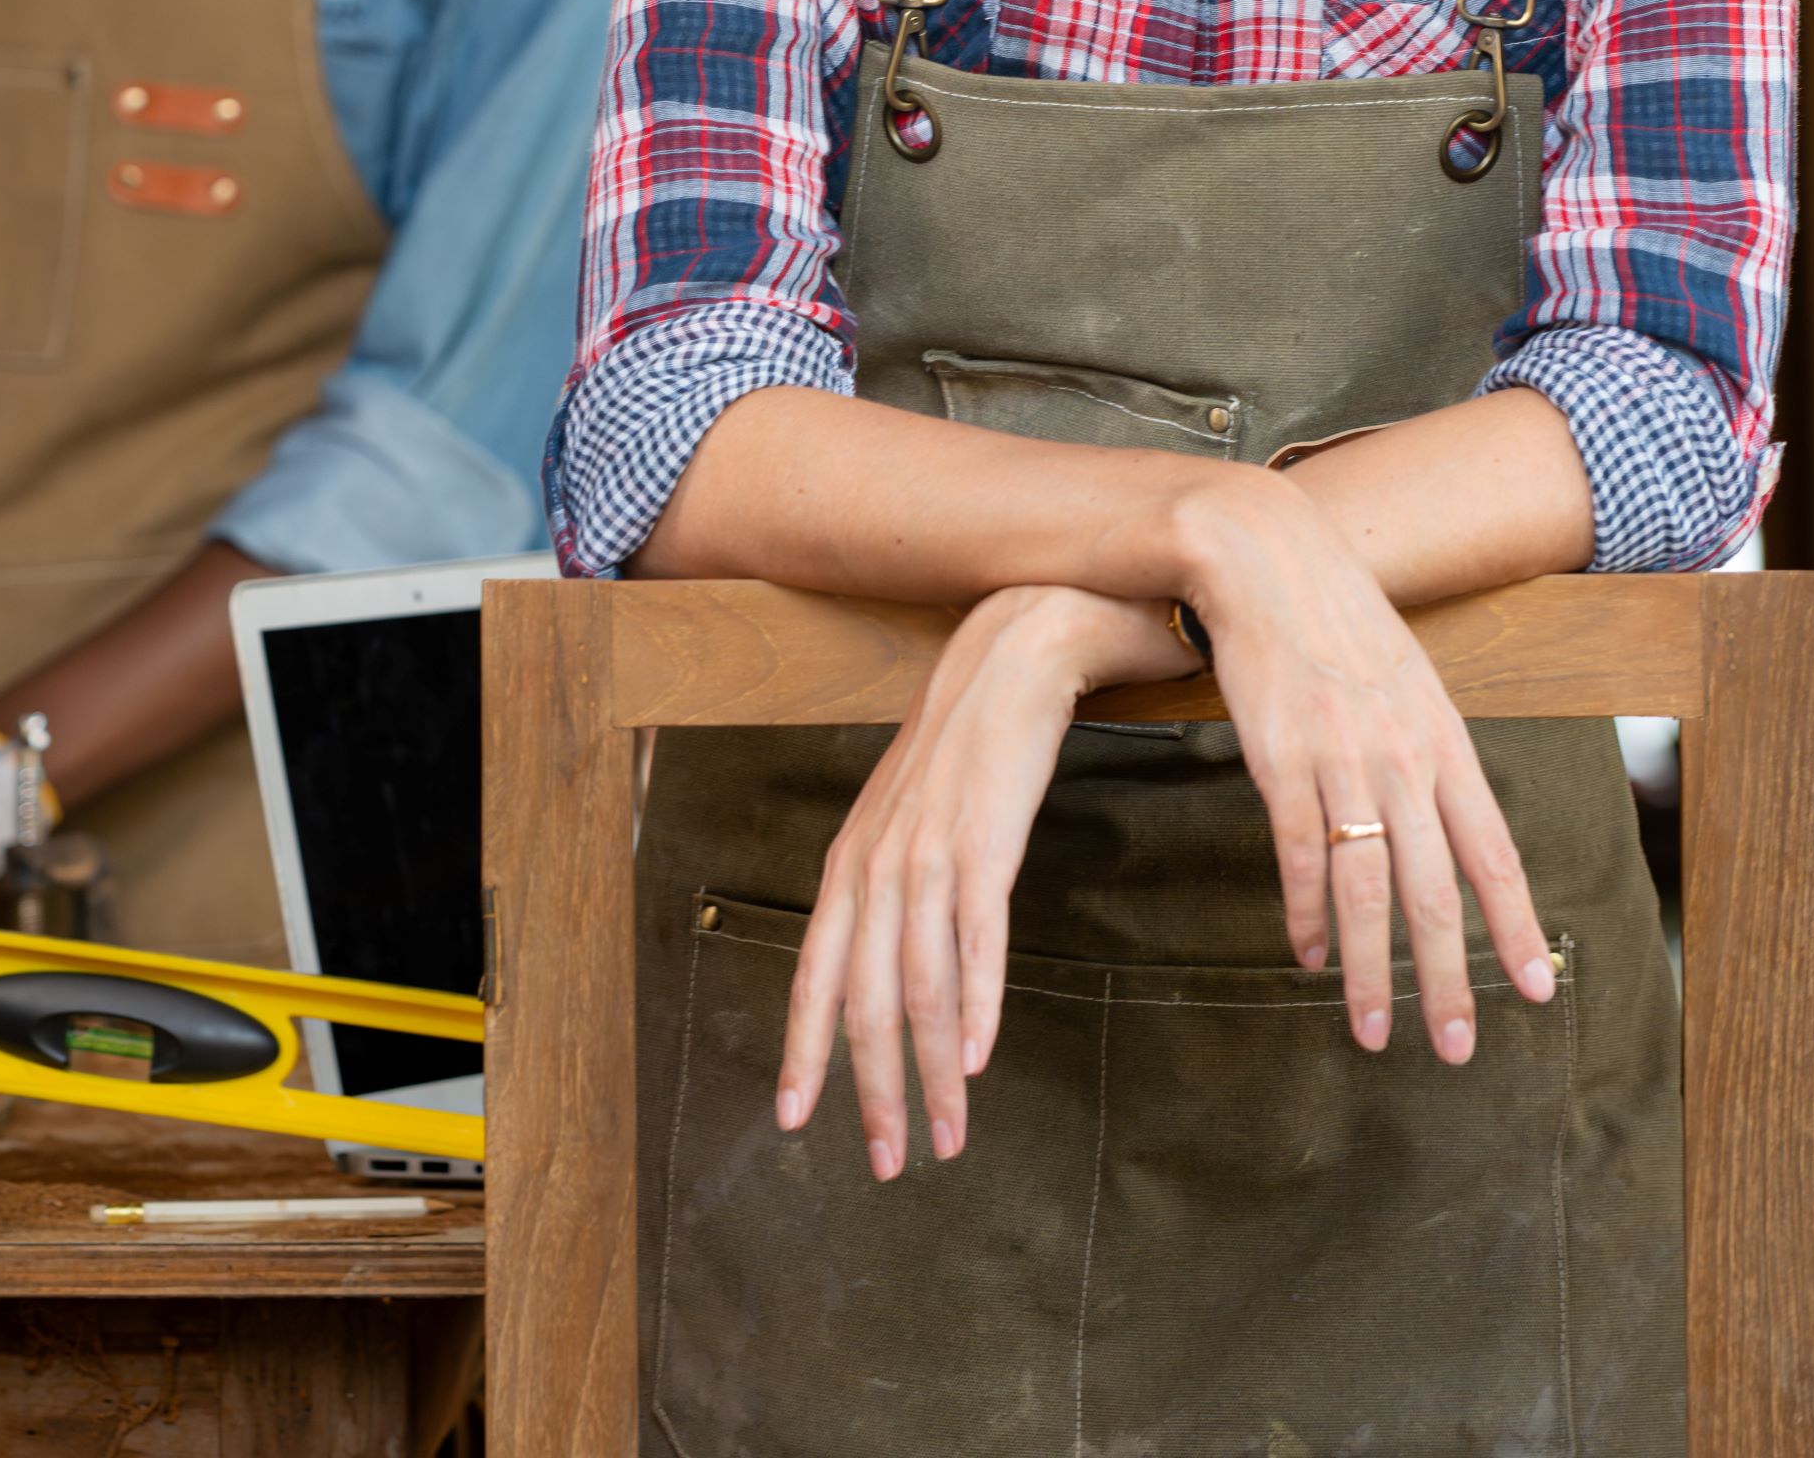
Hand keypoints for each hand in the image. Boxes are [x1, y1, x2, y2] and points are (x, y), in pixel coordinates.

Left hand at [778, 583, 1119, 1180]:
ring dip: (934, 1072)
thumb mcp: (912, 820)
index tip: (797, 1124)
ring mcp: (929, 853)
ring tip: (948, 1138)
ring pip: (920, 987)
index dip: (804, 1053)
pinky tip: (978, 1057)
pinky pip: (975, 935)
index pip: (815, 977)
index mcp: (851, 864)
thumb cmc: (968, 745)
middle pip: (863, 1001)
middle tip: (885, 1164)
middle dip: (870, 1091)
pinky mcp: (987, 839)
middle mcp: (875, 865)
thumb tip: (900, 965)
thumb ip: (899, 889)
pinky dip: (975, 1001)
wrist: (1016, 649)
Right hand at [1176, 466, 1553, 1062]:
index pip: (1493, 855)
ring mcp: (1342, 759)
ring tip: (1372, 1031)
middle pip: (1436, 892)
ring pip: (1368, 888)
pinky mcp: (1280, 757)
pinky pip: (1298, 852)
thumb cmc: (1336, 618)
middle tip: (1456, 1049)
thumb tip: (1442, 822)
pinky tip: (1309, 953)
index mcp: (1446, 742)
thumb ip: (1427, 751)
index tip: (1532, 991)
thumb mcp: (1406, 680)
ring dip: (1372, 970)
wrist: (1266, 555)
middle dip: (1447, 981)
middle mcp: (1405, 758)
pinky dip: (1304, 911)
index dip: (1515, 928)